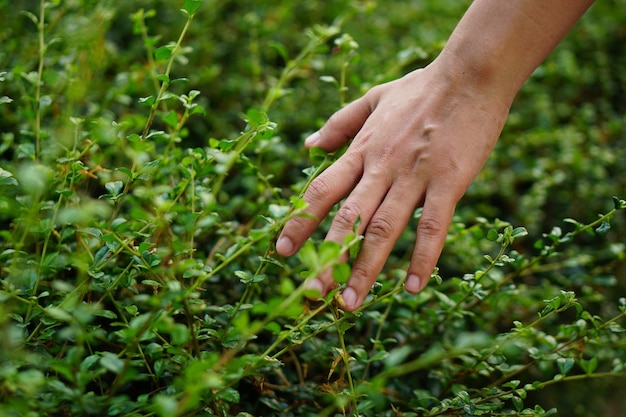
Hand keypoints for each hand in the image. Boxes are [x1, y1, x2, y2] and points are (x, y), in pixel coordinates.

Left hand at [276, 63, 509, 310]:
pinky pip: (432, 226)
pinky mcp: (448, 182)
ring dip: (365, 268)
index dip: (300, 222)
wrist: (470, 75)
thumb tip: (308, 145)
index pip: (321, 190)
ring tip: (349, 303)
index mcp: (362, 150)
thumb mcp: (372, 99)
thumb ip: (339, 124)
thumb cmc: (421, 89)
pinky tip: (412, 287)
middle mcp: (381, 167)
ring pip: (384, 228)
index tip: (282, 252)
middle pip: (348, 218)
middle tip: (312, 293)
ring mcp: (414, 176)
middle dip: (327, 258)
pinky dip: (422, 257)